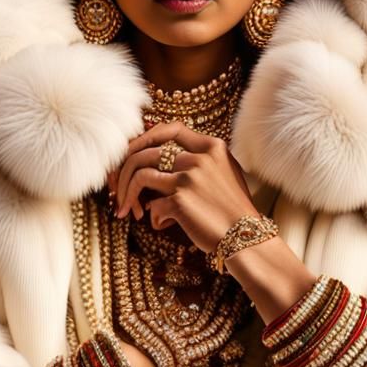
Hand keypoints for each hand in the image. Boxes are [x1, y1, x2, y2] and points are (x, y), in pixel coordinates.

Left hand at [108, 122, 258, 254]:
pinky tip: (160, 225)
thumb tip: (159, 153)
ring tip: (127, 210)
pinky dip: (152, 217)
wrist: (248, 238)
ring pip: (141, 175)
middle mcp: (200, 157)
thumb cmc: (233, 209)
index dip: (146, 137)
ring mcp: (190, 178)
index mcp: (212, 147)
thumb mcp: (225, 173)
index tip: (134, 152)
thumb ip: (200, 159)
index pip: (171, 128)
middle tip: (118, 187)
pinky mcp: (181, 200)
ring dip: (128, 194)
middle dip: (125, 170)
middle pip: (146, 151)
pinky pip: (152, 206)